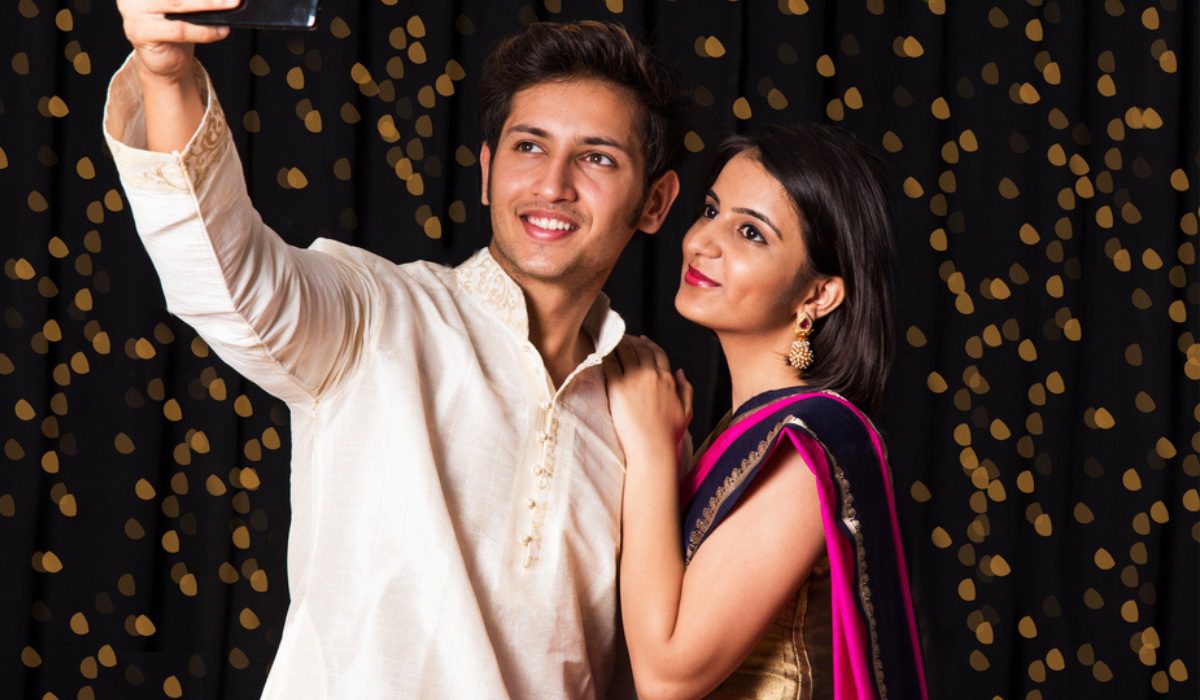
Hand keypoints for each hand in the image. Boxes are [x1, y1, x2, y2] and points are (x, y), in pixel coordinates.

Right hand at [118, 0, 235, 83]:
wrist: (164, 60)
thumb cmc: (174, 26)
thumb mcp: (183, 3)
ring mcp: (133, 10)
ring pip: (178, 3)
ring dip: (208, 4)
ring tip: (231, 4)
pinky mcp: (140, 31)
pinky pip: (179, 30)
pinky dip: (204, 31)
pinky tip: (221, 30)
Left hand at [603, 336, 692, 458]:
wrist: (652, 446)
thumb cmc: (668, 434)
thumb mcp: (687, 410)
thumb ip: (686, 389)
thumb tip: (681, 372)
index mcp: (668, 379)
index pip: (658, 353)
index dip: (648, 343)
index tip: (641, 340)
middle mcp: (652, 375)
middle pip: (641, 348)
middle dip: (631, 340)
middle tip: (623, 337)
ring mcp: (634, 379)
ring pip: (625, 351)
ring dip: (618, 343)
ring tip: (611, 340)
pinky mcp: (618, 386)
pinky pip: (610, 363)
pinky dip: (606, 354)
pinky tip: (601, 351)